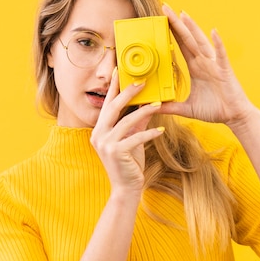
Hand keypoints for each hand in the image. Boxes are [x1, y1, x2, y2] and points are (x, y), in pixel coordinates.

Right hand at [90, 70, 163, 193]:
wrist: (126, 189)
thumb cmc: (129, 164)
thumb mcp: (133, 139)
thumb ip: (138, 123)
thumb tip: (148, 105)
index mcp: (99, 130)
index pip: (107, 104)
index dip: (114, 88)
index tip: (121, 71)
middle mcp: (98, 135)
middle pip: (113, 107)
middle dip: (128, 92)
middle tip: (142, 81)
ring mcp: (105, 144)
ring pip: (126, 122)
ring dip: (144, 112)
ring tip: (158, 104)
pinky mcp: (116, 153)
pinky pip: (136, 138)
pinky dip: (150, 133)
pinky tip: (161, 130)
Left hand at [160, 4, 253, 127]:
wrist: (234, 116)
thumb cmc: (214, 110)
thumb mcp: (187, 109)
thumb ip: (171, 107)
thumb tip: (153, 108)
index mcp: (196, 67)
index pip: (181, 46)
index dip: (171, 32)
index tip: (160, 20)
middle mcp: (204, 62)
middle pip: (188, 38)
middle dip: (177, 23)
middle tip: (165, 7)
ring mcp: (214, 64)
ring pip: (201, 42)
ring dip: (193, 28)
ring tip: (183, 14)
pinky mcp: (224, 70)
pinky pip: (221, 55)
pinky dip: (218, 43)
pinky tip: (214, 32)